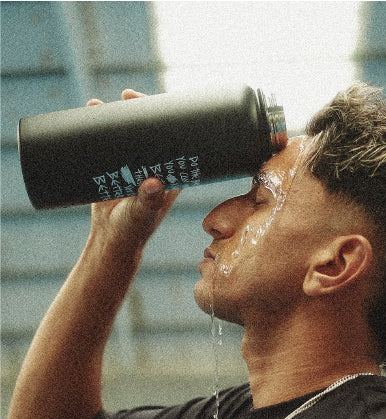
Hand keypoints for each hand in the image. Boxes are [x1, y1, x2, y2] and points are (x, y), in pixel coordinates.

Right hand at [86, 90, 180, 250]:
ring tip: (100, 105)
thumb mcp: (142, 215)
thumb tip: (154, 184)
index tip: (157, 103)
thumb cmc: (134, 229)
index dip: (170, 117)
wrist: (112, 238)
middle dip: (141, 107)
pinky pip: (109, 140)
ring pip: (129, 131)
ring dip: (118, 114)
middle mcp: (155, 163)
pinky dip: (100, 126)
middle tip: (127, 96)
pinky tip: (90, 111)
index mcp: (171, 171)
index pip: (177, 137)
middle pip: (152, 128)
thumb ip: (149, 202)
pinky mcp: (114, 165)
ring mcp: (134, 163)